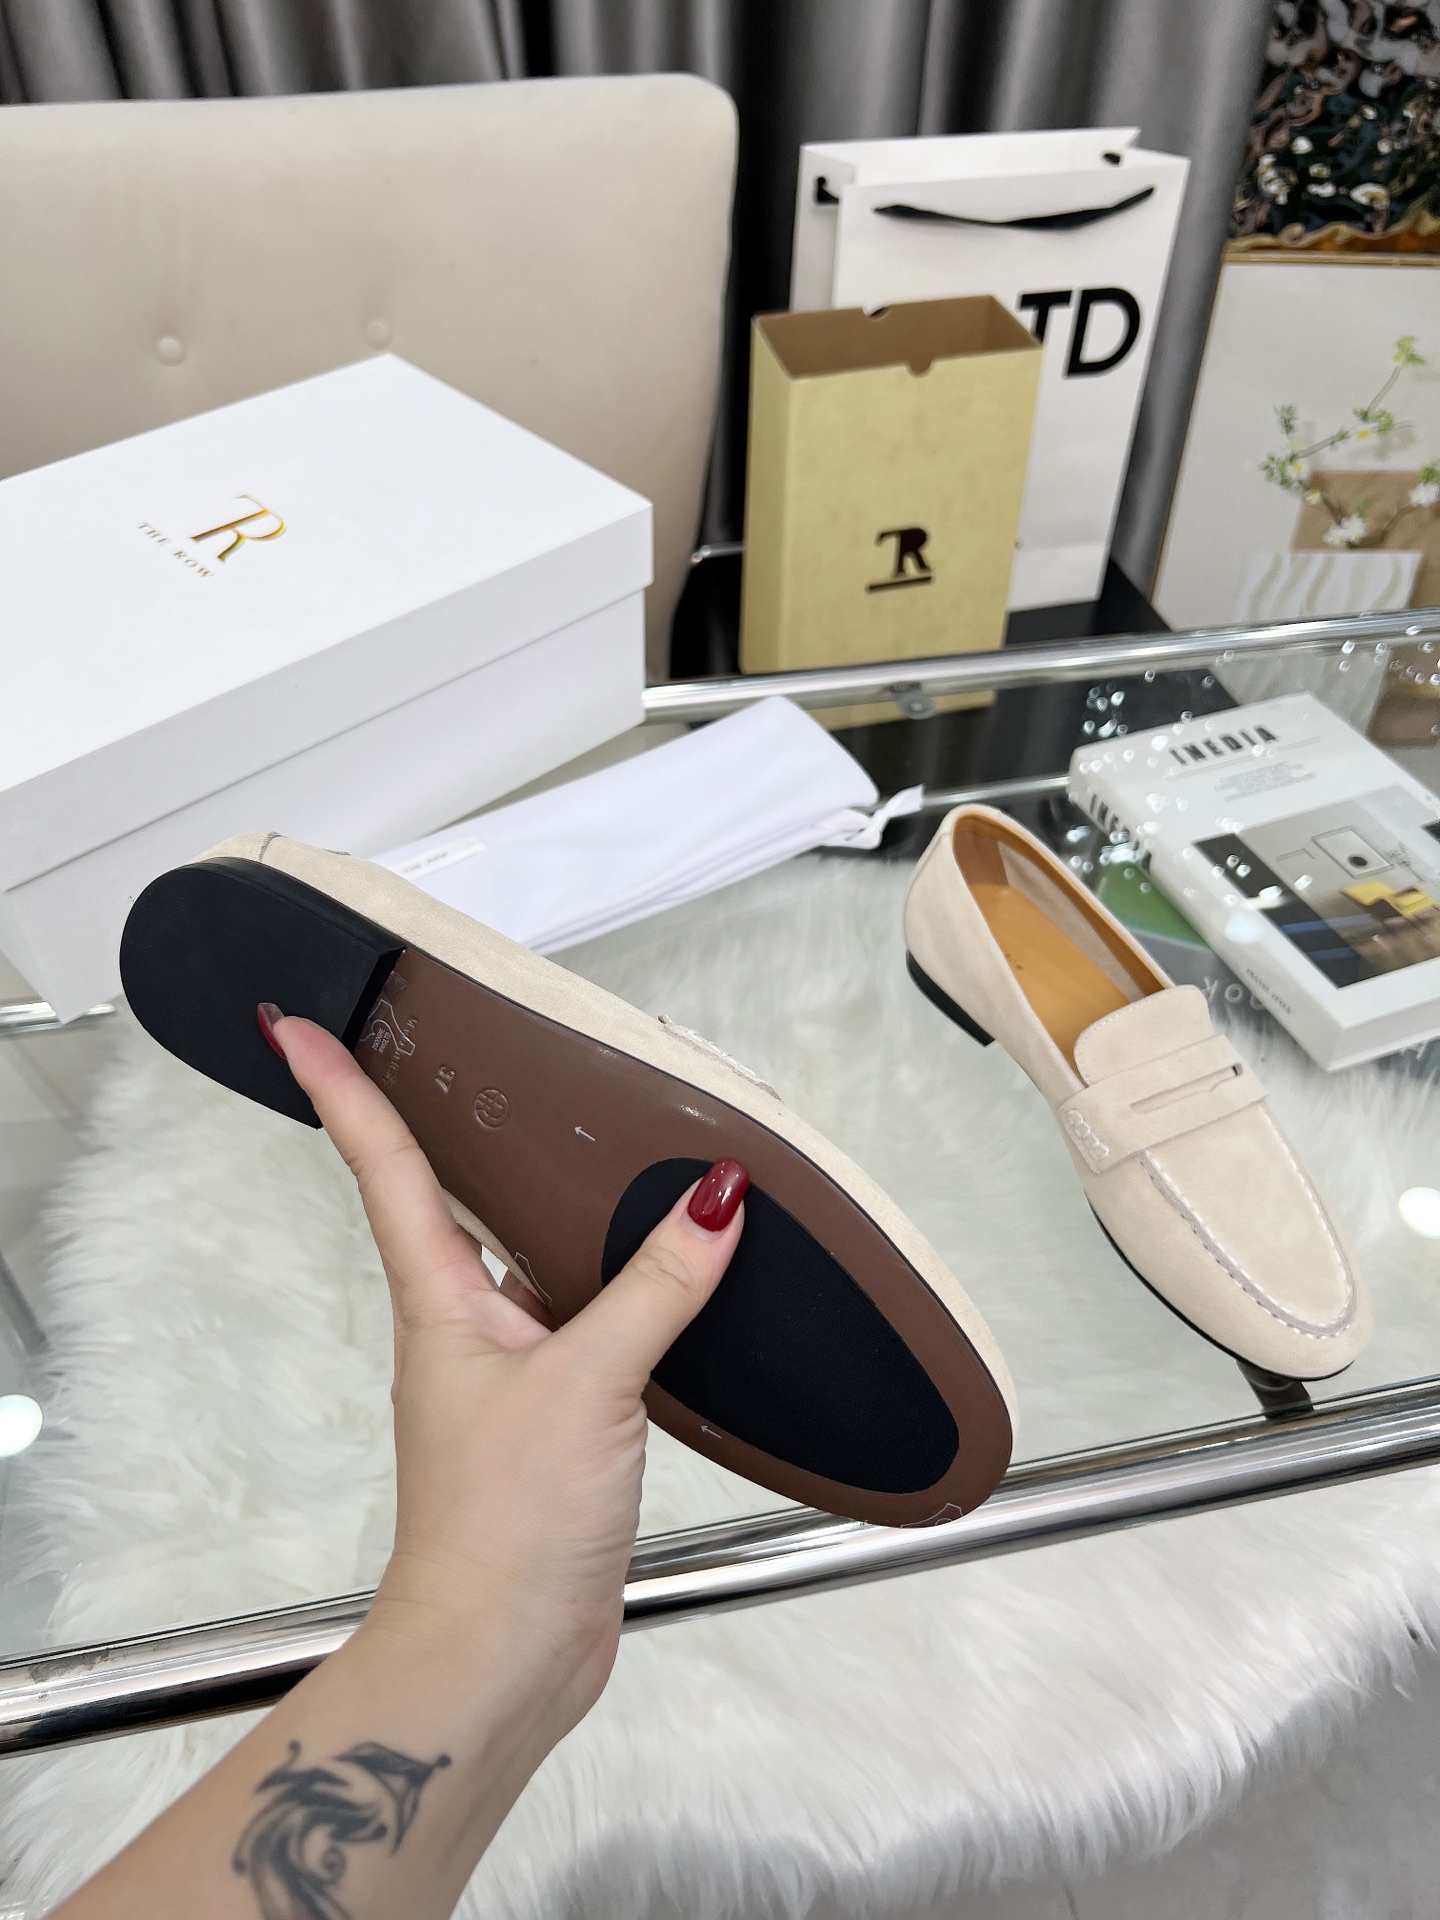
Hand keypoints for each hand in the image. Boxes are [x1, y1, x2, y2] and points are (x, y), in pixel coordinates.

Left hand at [266, 1014, 746, 1757]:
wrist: (503, 1654)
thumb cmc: (505, 1526)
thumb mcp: (586, 1385)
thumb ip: (654, 1286)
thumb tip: (715, 1199)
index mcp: (440, 1300)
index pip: (383, 1167)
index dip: (340, 1090)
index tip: (295, 1026)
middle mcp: (463, 1326)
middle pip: (451, 1200)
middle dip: (453, 1127)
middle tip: (462, 1052)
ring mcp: (507, 1374)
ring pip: (529, 1262)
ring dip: (553, 1210)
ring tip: (594, 1145)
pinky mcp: (554, 1420)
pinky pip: (584, 1323)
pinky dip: (618, 1287)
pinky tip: (665, 1277)